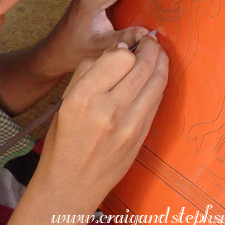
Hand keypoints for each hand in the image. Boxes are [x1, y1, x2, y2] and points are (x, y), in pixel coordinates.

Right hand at [14, 36, 167, 219]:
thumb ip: (88, 72)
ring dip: (160, 62)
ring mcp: (130, 124)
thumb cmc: (64, 141)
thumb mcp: (65, 101)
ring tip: (157, 53)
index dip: (125, 48)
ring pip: (157, 81)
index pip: (120, 57)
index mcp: (83, 98)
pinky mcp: (142, 135)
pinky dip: (158, 83)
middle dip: (150, 48)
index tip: (125, 46)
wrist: (72, 184)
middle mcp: (109, 110)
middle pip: (143, 65)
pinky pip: (157, 100)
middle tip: (150, 41)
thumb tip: (116, 51)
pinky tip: (155, 76)